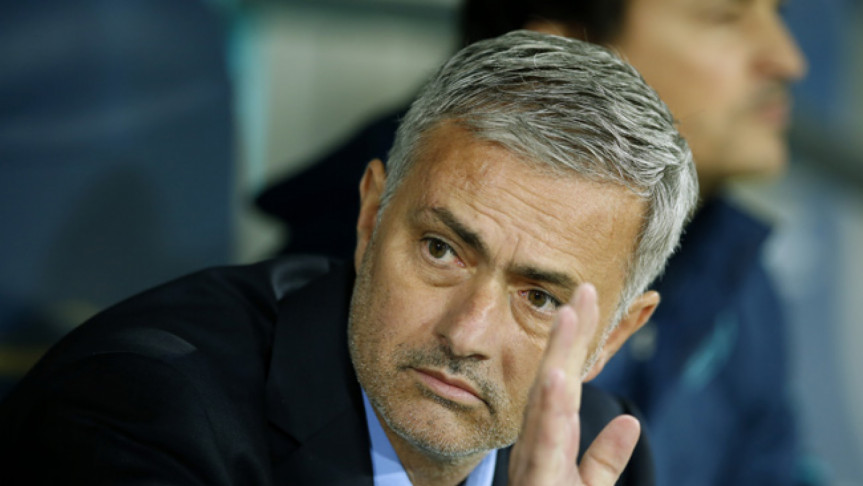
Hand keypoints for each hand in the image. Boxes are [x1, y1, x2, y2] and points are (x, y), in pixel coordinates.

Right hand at [508, 284, 640, 485]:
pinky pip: (543, 451)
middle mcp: (540, 453)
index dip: (575, 345)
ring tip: (567, 321)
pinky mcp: (537, 485)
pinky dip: (548, 415)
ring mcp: (536, 470)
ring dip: (555, 362)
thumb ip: (604, 460)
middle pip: (554, 388)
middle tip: (582, 292)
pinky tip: (556, 382)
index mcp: (552, 448)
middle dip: (567, 340)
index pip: (565, 388)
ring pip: (544, 411)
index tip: (587, 302)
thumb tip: (631, 422)